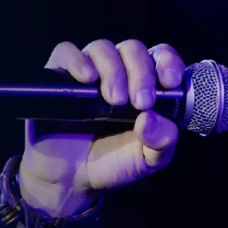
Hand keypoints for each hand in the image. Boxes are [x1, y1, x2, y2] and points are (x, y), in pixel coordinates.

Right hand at [18, 40, 185, 215]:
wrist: (68, 180)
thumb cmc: (111, 163)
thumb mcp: (146, 160)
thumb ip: (161, 143)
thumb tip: (152, 118)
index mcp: (144, 86)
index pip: (160, 57)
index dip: (168, 62)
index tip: (170, 82)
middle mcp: (118, 72)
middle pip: (133, 49)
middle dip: (142, 72)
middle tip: (141, 102)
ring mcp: (88, 72)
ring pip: (103, 48)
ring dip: (113, 70)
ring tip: (114, 100)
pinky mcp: (57, 76)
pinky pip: (66, 52)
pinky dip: (78, 60)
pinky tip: (87, 79)